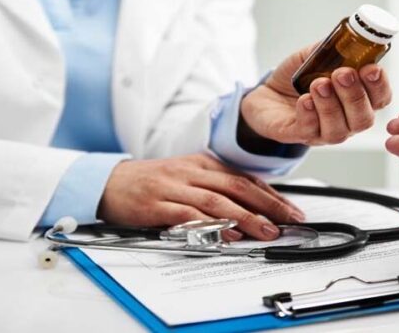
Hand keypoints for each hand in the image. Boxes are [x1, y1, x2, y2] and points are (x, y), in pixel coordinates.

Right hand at [97, 153, 304, 240]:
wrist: (107, 182)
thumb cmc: (151, 183)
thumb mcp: (186, 177)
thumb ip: (214, 188)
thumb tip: (249, 208)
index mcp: (202, 163)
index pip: (244, 178)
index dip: (271, 194)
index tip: (291, 210)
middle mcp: (192, 172)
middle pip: (238, 187)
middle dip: (268, 204)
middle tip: (290, 220)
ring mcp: (174, 186)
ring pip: (218, 201)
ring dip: (246, 217)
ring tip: (266, 232)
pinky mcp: (157, 203)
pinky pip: (188, 214)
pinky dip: (210, 225)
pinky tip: (227, 235)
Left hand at [241, 44, 392, 144]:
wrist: (268, 93)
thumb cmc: (299, 78)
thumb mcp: (316, 56)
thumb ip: (333, 49)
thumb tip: (347, 37)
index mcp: (358, 99)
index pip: (380, 98)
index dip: (380, 85)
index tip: (371, 69)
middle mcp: (347, 120)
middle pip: (364, 119)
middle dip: (355, 95)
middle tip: (342, 74)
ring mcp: (324, 131)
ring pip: (339, 130)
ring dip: (331, 105)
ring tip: (318, 84)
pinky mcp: (300, 135)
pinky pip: (310, 131)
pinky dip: (309, 115)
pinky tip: (304, 100)